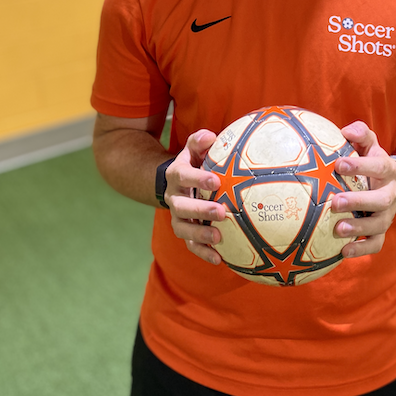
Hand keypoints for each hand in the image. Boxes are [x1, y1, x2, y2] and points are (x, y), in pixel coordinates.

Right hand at [165, 129, 225, 264]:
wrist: (174, 183)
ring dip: (200, 235)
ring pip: (183, 229)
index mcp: (177, 176)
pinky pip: (190, 245)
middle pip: (182, 207)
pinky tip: (219, 260)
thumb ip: (199, 142)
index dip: (197, 179)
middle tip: (221, 212)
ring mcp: (177, 217)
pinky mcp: (184, 231)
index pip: (184, 176)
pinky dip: (202, 253)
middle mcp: (174, 198)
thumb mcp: (193, 150)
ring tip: (218, 238)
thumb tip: (210, 136)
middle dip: (200, 210)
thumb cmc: (193, 163)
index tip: (215, 181)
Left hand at [331, 121, 395, 258]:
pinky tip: (342, 252)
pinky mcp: (381, 231)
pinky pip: (375, 244)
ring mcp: (387, 214)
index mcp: (387, 170)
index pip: (377, 166)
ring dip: (359, 228)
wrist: (395, 185)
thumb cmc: (371, 162)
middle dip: (358, 201)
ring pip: (378, 224)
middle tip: (336, 202)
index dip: (359, 165)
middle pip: (380, 200)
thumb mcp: (370, 145)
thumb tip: (345, 131)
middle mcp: (390, 193)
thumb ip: (360, 134)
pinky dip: (361, 249)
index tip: (338, 164)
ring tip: (338, 229)